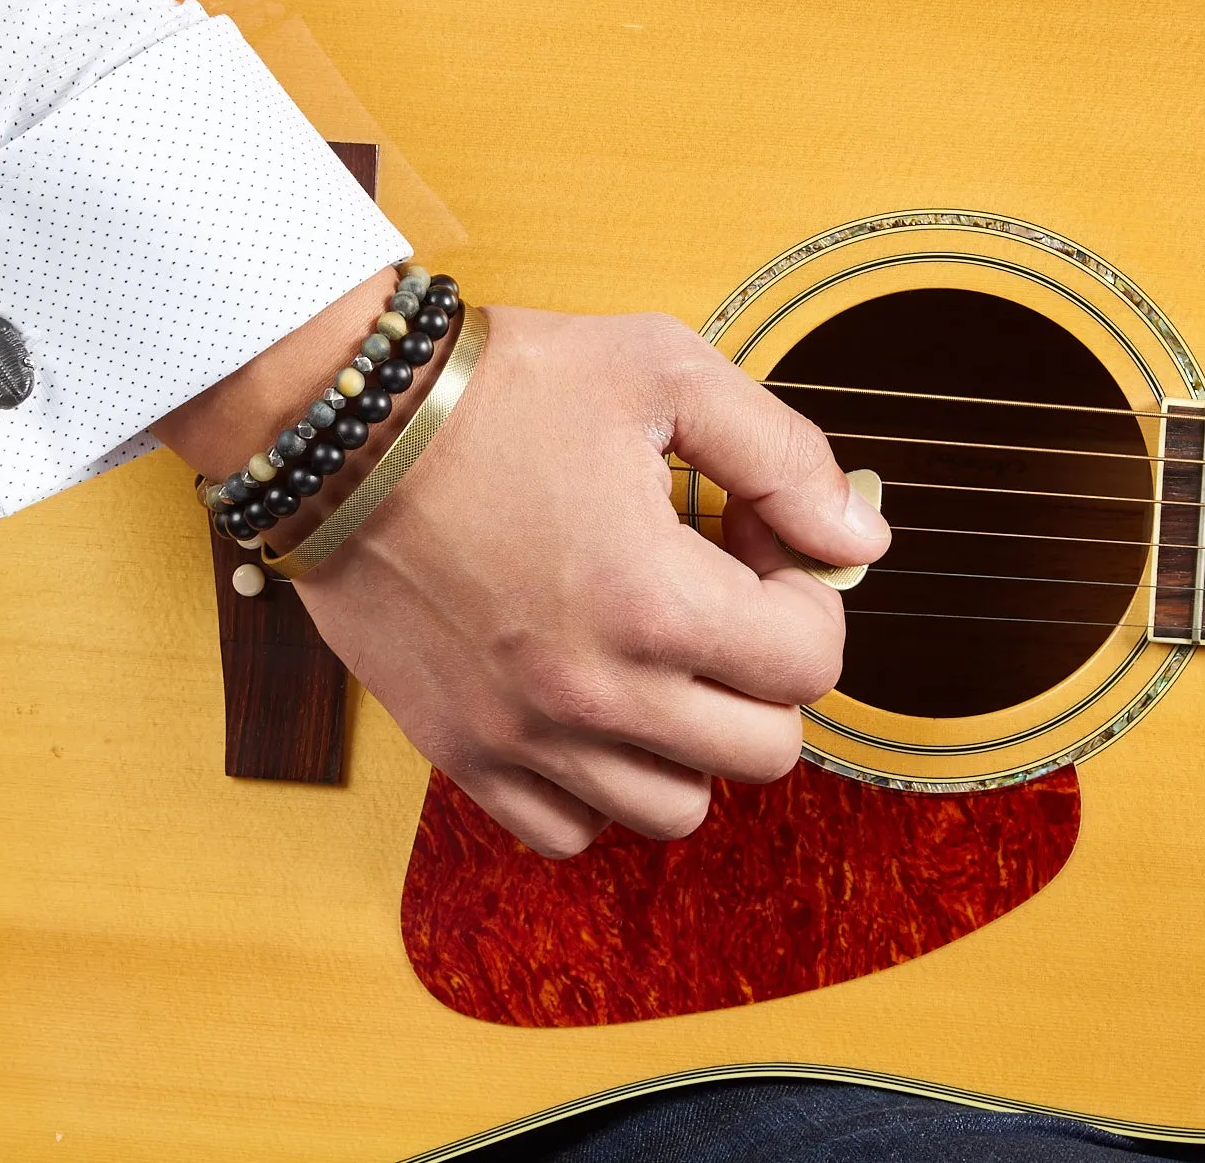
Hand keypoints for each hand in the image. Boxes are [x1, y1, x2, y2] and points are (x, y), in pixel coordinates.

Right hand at [292, 306, 888, 857]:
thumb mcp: (662, 372)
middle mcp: (596, 689)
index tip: (756, 546)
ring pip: (674, 809)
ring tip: (657, 659)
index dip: (807, 596)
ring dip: (693, 740)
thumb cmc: (498, 388)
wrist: (344, 424)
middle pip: (763, 750)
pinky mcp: (463, 750)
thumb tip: (860, 540)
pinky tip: (590, 708)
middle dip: (766, 673)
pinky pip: (567, 831)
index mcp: (657, 598)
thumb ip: (782, 454)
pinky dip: (599, 788)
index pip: (812, 660)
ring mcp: (525, 733)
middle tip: (719, 602)